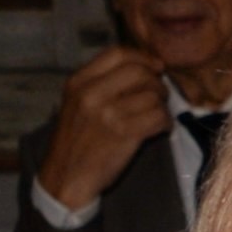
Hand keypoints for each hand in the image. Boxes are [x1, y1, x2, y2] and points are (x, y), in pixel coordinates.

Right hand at [36, 44, 174, 215]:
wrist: (65, 177)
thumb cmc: (76, 140)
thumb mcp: (77, 103)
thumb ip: (101, 83)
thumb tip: (144, 67)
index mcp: (78, 82)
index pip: (117, 53)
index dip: (143, 57)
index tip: (156, 67)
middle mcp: (91, 93)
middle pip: (140, 72)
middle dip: (157, 83)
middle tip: (159, 96)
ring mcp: (108, 113)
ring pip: (153, 95)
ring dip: (163, 105)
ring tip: (157, 115)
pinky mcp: (125, 133)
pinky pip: (159, 117)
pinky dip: (166, 122)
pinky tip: (160, 128)